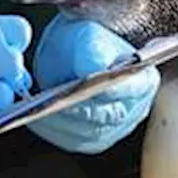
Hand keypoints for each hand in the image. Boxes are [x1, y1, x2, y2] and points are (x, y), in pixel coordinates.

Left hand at [27, 14, 158, 154]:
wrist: (72, 55)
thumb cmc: (84, 44)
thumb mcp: (88, 36)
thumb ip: (92, 50)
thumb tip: (91, 68)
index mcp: (142, 79)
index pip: (131, 88)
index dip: (112, 90)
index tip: (91, 86)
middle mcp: (134, 109)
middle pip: (108, 116)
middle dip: (79, 110)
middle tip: (55, 102)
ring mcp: (114, 129)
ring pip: (88, 133)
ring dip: (61, 122)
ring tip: (38, 109)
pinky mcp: (92, 140)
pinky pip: (72, 141)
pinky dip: (52, 129)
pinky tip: (35, 117)